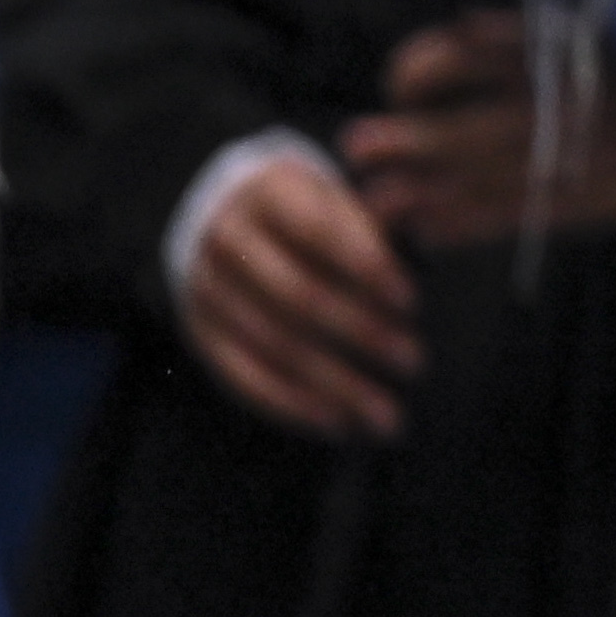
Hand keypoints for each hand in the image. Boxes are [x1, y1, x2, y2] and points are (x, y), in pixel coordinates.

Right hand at [180, 153, 425, 442]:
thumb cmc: (307, 210)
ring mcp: (206, 290)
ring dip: (336, 384)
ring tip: (387, 413)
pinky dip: (294, 405)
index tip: (413, 302)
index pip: (318, 232)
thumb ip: (370, 232)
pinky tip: (339, 423)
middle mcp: (226, 241)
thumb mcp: (336, 198)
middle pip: (296, 296)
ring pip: (273, 346)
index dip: (367, 267)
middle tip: (415, 361)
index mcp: (265, 193)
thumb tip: (406, 292)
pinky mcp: (201, 333)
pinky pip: (244, 379)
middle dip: (361, 332)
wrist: (228, 215)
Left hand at [341, 11, 615, 250]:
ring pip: (470, 184)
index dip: (418, 71)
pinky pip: (501, 220)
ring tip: (377, 199)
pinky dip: (458, 228)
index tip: (399, 85)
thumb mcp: (581, 35)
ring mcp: (556, 163)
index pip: (465, 59)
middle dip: (400, 142)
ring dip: (415, 193)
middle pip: (457, 132)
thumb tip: (460, 29)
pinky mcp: (566, 204)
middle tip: (357, 144)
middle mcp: (547, 113)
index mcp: (549, 61)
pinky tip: (426, 229)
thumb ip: (520, 33)